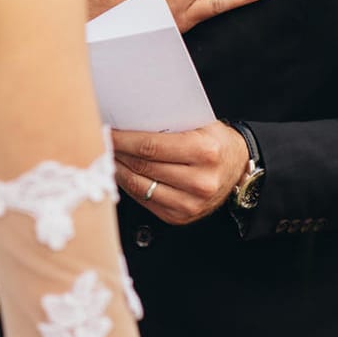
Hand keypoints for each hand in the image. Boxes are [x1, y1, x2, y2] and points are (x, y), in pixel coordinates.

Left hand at [112, 123, 250, 224]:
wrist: (237, 169)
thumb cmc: (214, 141)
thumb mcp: (199, 124)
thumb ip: (168, 124)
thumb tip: (126, 119)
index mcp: (205, 152)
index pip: (150, 146)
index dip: (122, 139)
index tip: (105, 131)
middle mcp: (200, 181)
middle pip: (143, 166)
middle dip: (117, 152)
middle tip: (100, 140)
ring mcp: (190, 204)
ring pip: (140, 186)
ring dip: (118, 170)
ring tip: (107, 156)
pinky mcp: (181, 217)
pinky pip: (144, 200)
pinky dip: (129, 185)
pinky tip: (121, 172)